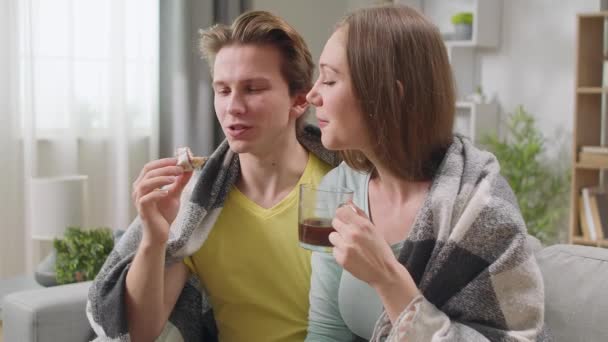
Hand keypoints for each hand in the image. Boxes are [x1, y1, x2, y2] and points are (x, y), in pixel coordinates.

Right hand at [132, 158, 192, 244]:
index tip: (178, 159)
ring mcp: (139, 199)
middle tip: (179, 168)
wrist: (160, 233)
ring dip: (160, 178)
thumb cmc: (164, 214)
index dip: (164, 162)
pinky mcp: (142, 209)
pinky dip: (157, 193)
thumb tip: (189, 169)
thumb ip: (180, 182)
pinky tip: (167, 192)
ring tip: (174, 179)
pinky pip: (146, 198)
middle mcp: (138, 190)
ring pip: (145, 183)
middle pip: (148, 172)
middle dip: (165, 168)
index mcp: (144, 184)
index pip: (150, 167)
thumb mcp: (175, 194)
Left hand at [330, 202, 419, 321]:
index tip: (345, 218)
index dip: (342, 214)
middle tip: (350, 234)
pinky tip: (351, 255)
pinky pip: (334, 249)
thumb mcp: (373, 228)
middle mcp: (352, 234)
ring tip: (350, 245)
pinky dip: (340, 251)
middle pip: (335, 222)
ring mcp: (345, 247)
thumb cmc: (380, 250)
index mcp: (362, 225)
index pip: (340, 211)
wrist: (384, 271)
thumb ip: (359, 214)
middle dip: (341, 227)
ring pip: (332, 236)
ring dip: (339, 239)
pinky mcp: (341, 258)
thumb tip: (348, 202)